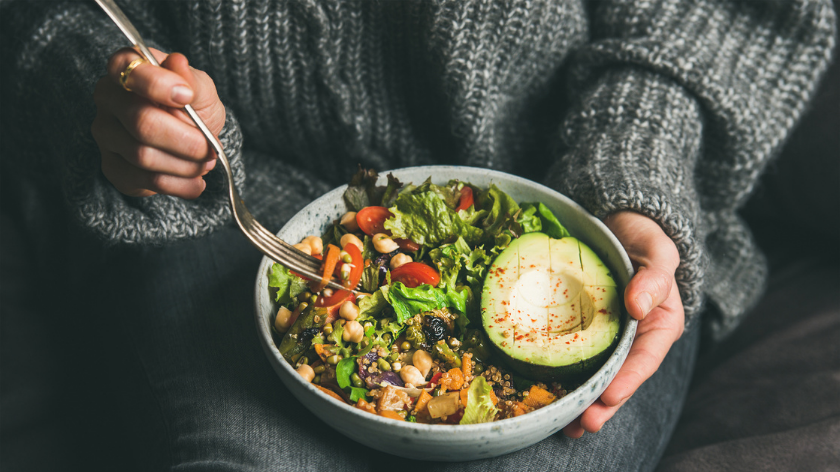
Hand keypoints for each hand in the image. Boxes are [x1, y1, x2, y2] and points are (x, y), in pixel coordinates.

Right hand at [91, 47, 225, 198]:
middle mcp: (108, 99)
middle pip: (141, 122)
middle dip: (185, 140)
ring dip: (185, 165)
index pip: (128, 70)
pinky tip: (196, 182)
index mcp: (125, 68)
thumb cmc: (192, 105)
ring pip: (143, 155)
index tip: (187, 97)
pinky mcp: (112, 167)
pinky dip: (178, 185)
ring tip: (206, 163)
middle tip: (210, 148)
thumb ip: (191, 80)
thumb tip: (178, 63)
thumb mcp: (201, 89)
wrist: (191, 139)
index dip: (158, 85)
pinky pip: (144, 180)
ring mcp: (106, 134)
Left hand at [563, 211, 684, 436]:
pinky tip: (548, 395)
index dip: (628, 380)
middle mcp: (634, 338)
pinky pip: (574, 356)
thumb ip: (655, 277)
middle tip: (583, 424)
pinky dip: (564, 378)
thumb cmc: (643, 238)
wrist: (619, 225)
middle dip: (603, 404)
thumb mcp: (657, 251)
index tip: (609, 395)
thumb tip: (638, 304)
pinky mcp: (583, 331)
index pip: (645, 359)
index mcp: (658, 325)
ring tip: (566, 426)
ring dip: (583, 401)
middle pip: (620, 377)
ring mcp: (608, 337)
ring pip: (597, 375)